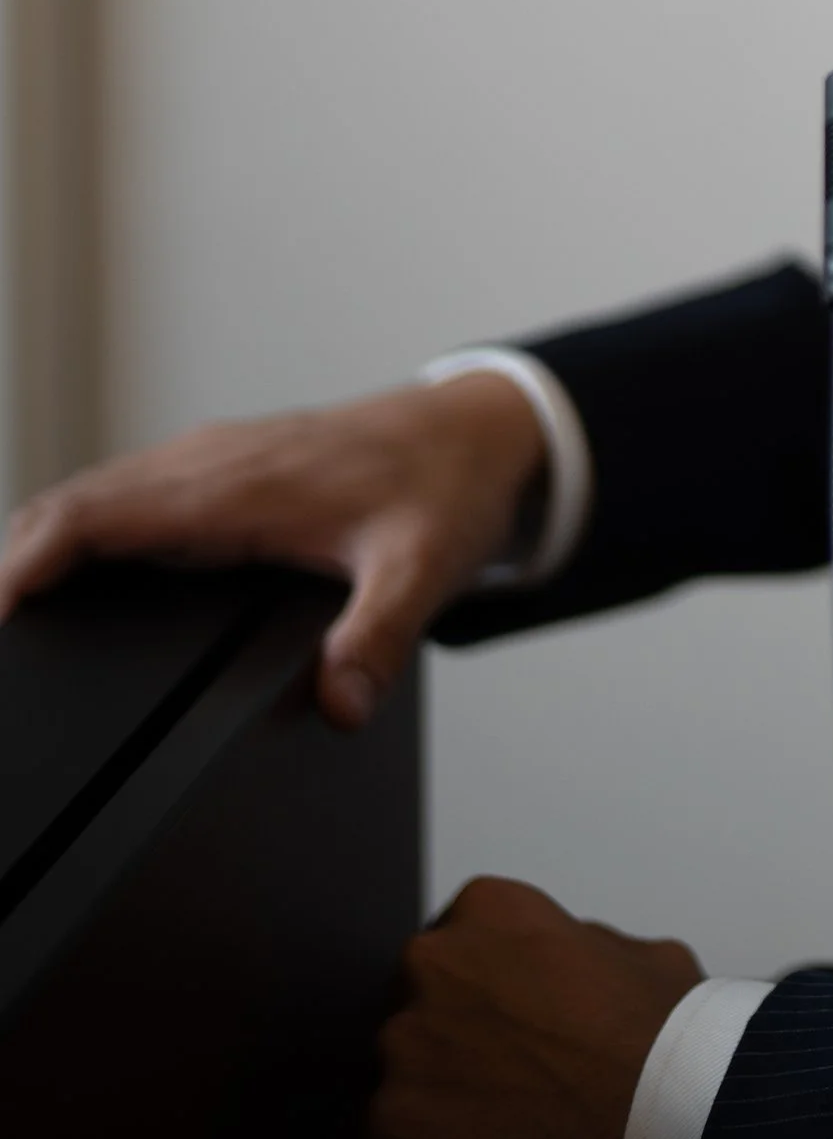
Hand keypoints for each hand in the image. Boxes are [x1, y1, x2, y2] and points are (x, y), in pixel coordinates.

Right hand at [0, 370, 547, 725]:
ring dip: (37, 548)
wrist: (479, 432)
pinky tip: (64, 586)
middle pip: (69, 505)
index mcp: (235, 484)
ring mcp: (209, 464)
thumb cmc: (448, 486)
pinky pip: (123, 498)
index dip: (24, 563)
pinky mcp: (219, 474)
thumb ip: (377, 639)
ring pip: (89, 497)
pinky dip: (76, 536)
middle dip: (9, 567)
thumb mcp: (423, 568)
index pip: (93, 513)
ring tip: (5, 626)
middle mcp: (208, 465)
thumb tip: (338, 706)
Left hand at [373, 875, 701, 1138]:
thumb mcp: (645, 959)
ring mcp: (404, 1050)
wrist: (671, 1135)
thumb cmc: (669, 1048)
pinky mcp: (390, 1130)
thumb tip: (567, 965)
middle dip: (457, 1042)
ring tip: (508, 1138)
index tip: (517, 1029)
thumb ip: (585, 949)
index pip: (462, 944)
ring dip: (443, 1104)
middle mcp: (432, 967)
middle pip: (423, 1006)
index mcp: (489, 911)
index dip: (492, 990)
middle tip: (512, 1085)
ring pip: (406, 1078)